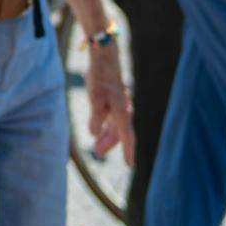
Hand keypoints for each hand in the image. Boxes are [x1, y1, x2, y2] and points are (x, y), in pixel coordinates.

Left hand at [85, 41, 135, 163]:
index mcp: (122, 112)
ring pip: (116, 127)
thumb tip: (95, 134)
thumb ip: (96, 117)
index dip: (128, 151)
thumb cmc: (99, 78)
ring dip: (107, 137)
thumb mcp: (95, 98)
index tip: (130, 165)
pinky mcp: (114, 101)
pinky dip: (107, 127)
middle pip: (120, 134)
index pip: (127, 137)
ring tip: (97, 147)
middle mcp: (124, 111)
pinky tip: (100, 132)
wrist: (104, 60)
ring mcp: (120, 106)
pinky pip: (113, 120)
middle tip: (98, 153)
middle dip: (110, 144)